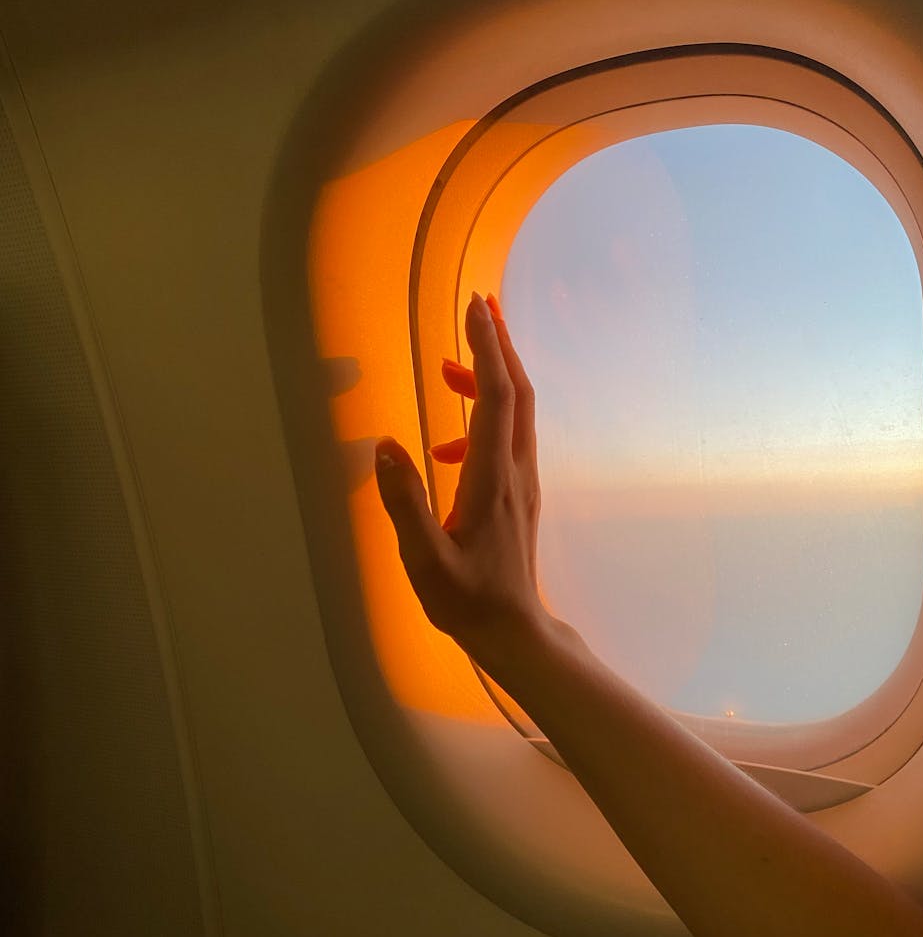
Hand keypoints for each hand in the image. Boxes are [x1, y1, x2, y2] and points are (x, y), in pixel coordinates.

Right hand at [375, 291, 548, 668]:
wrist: (514, 631)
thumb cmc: (467, 601)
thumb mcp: (425, 560)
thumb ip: (405, 502)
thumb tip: (385, 444)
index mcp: (493, 479)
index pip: (495, 398)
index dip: (486, 349)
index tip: (473, 307)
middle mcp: (516, 471)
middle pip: (517, 392)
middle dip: (499, 345)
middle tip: (478, 305)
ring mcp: (522, 482)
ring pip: (516, 412)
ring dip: (491, 377)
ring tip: (450, 363)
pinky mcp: (519, 494)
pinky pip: (507, 437)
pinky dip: (482, 418)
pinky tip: (445, 445)